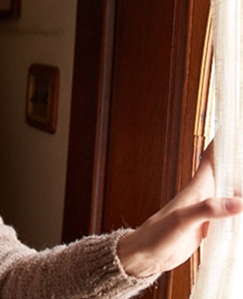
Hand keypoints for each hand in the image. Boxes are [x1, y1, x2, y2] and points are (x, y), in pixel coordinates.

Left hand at [117, 144, 242, 276]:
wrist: (147, 254)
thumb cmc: (157, 234)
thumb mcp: (182, 220)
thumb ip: (208, 210)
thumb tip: (240, 203)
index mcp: (198, 187)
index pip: (214, 156)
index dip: (225, 140)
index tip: (235, 125)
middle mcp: (206, 194)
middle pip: (230, 171)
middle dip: (239, 158)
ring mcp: (210, 210)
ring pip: (234, 191)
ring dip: (242, 183)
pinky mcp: (211, 226)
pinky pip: (233, 212)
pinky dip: (242, 207)